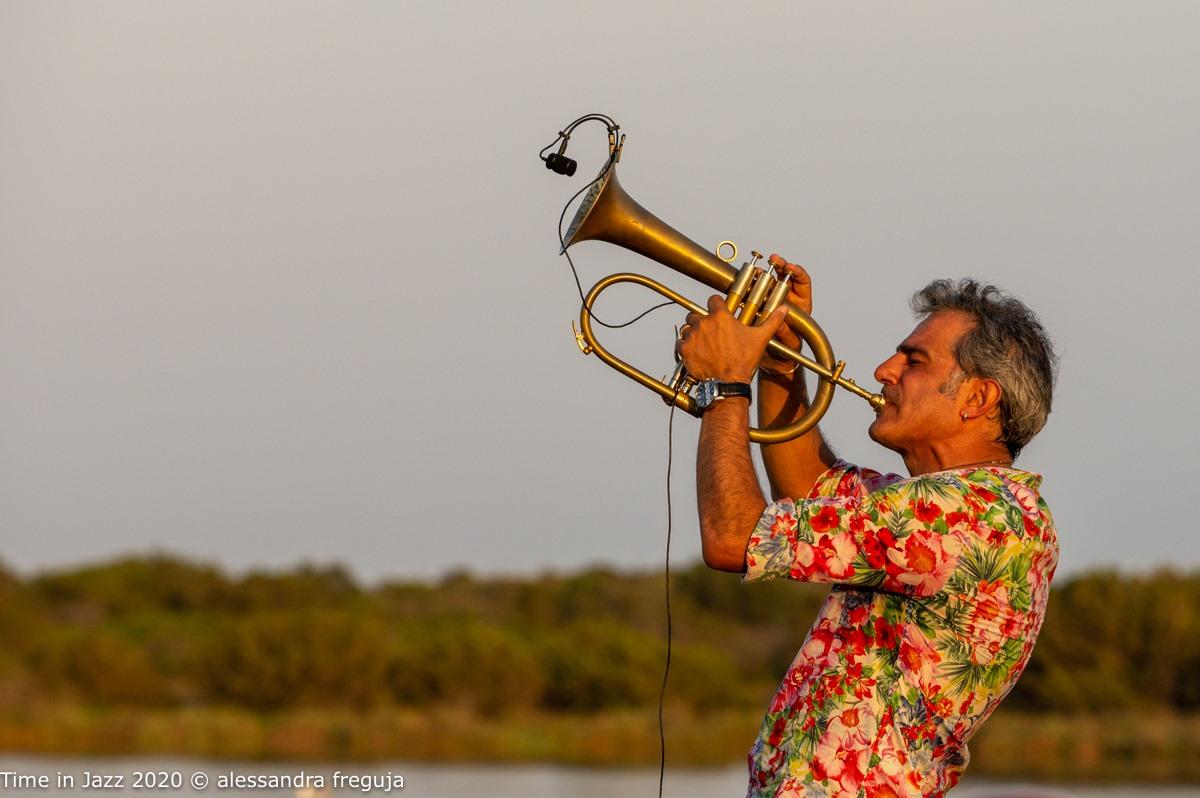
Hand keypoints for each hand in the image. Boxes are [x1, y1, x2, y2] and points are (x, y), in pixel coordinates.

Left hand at [676, 295, 788, 383]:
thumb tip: (785, 309)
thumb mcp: (760, 338)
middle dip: (702, 322)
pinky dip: (686, 347)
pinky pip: (680, 343)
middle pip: (696, 314)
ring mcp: (692, 336)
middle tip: (710, 334)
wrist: (728, 383)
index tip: (718, 313)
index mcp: (720, 316)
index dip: (716, 306)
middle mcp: (704, 323)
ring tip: (703, 345)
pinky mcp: (684, 349)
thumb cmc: (743, 360)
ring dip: (693, 334)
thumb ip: (772, 321)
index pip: (713, 300)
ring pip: (687, 328)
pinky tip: (696, 354)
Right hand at [760, 254, 811, 375]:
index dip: (798, 273)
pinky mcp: (760, 304)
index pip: (803, 282)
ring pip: (771, 281)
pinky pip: (758, 290)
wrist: (772, 359)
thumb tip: (781, 324)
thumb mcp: (788, 343)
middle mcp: (788, 299)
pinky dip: (754, 282)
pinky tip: (750, 277)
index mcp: (801, 305)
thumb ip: (786, 334)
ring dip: (766, 271)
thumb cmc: (786, 352)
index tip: (790, 268)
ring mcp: (773, 300)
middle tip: (775, 260)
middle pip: (787, 276)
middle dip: (781, 265)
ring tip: (760, 266)